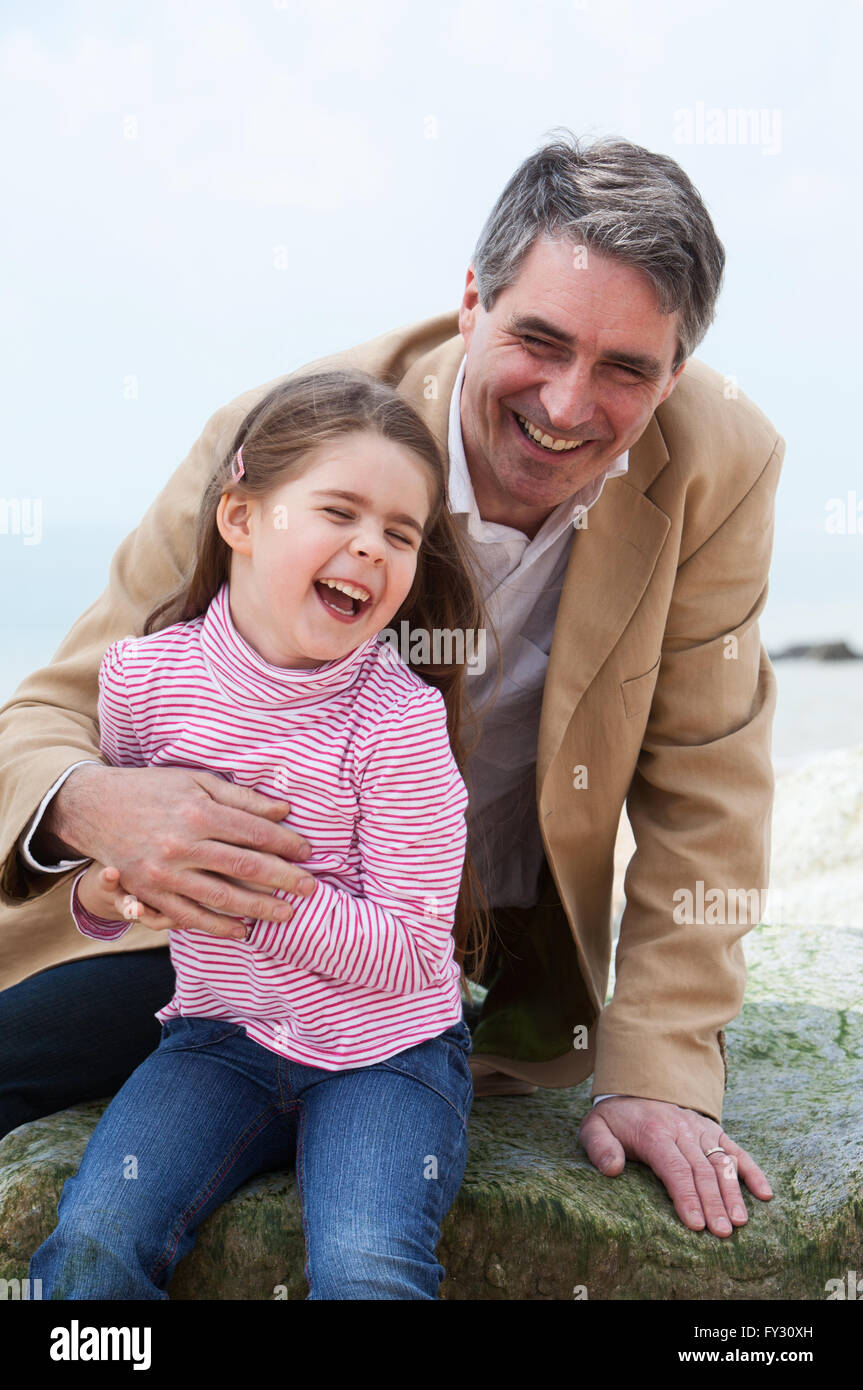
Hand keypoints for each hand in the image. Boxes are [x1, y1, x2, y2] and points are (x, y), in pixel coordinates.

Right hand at [45, 764, 316, 939]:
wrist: (95, 807)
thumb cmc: (152, 789)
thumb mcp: (196, 781)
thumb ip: (241, 798)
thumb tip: (283, 811)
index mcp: (198, 812)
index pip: (254, 832)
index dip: (285, 844)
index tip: (307, 852)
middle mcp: (183, 845)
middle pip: (245, 868)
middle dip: (283, 879)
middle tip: (311, 888)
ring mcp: (164, 874)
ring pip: (222, 898)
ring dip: (259, 909)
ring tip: (287, 914)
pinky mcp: (149, 893)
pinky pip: (189, 917)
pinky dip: (218, 926)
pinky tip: (243, 930)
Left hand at [579, 1096, 772, 1236]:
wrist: (635, 1084)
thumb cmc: (615, 1117)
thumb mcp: (595, 1127)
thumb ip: (600, 1147)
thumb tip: (612, 1169)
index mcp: (654, 1132)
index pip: (674, 1168)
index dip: (686, 1196)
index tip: (695, 1223)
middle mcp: (681, 1129)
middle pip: (701, 1170)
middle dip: (713, 1203)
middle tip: (723, 1233)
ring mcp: (700, 1129)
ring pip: (721, 1163)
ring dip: (733, 1193)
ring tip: (740, 1222)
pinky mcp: (712, 1130)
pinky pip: (736, 1149)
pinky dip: (752, 1170)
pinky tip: (764, 1193)